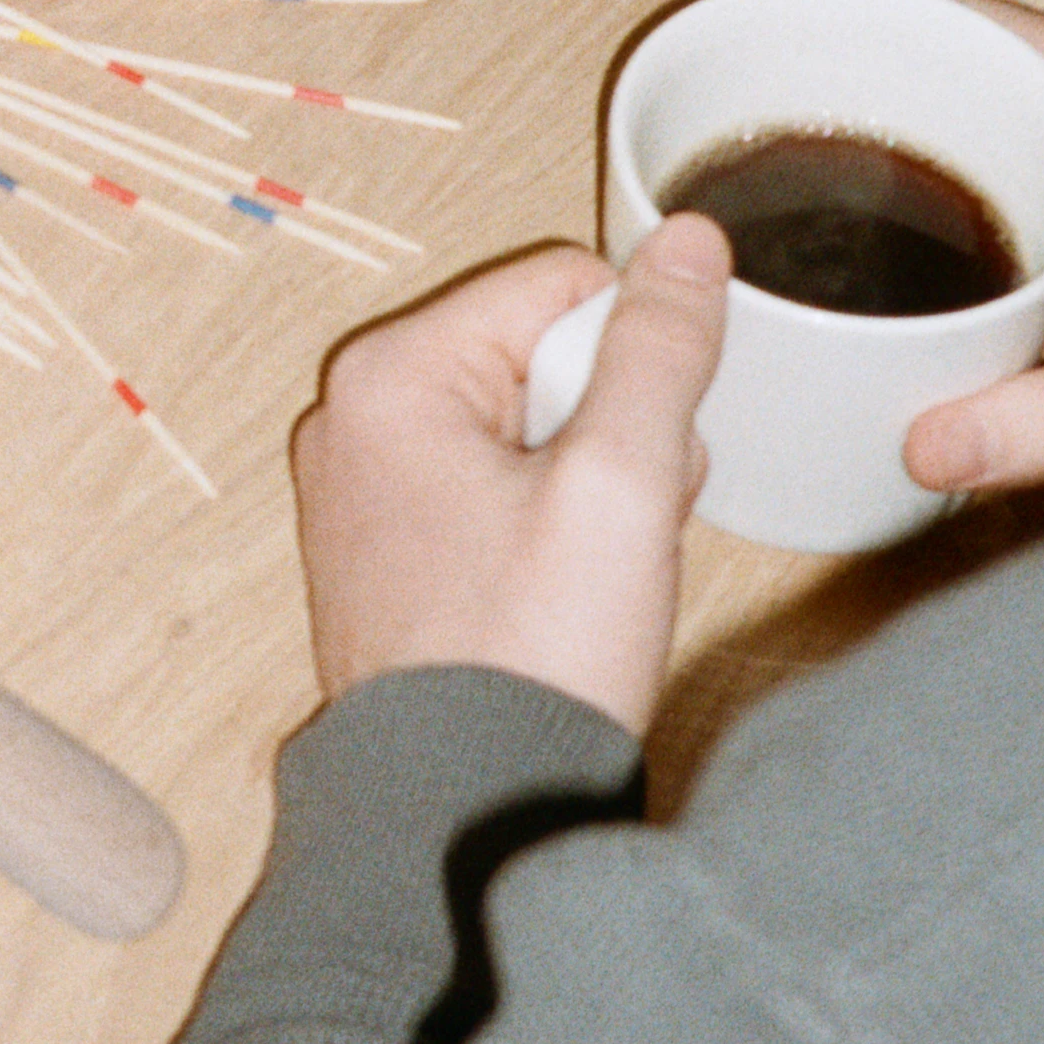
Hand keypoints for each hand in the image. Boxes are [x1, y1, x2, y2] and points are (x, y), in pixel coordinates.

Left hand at [290, 219, 729, 727]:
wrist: (467, 802)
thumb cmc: (533, 651)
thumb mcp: (622, 481)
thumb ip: (657, 347)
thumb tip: (689, 240)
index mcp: (390, 375)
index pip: (561, 284)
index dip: (637, 356)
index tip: (648, 449)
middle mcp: (354, 417)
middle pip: (540, 354)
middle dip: (614, 427)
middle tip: (621, 520)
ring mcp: (364, 487)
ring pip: (530, 425)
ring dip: (594, 482)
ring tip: (595, 567)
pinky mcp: (387, 547)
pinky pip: (495, 488)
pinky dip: (551, 526)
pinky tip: (566, 591)